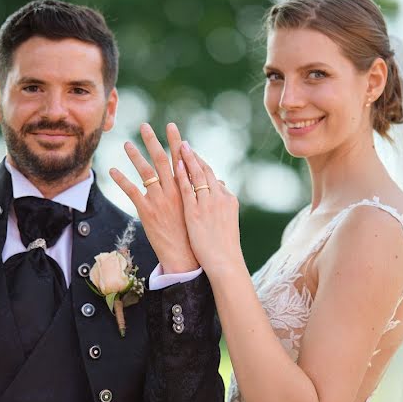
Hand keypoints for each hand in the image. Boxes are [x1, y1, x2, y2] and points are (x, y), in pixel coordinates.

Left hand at [109, 123, 199, 273]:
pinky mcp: (147, 211)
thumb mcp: (206, 211)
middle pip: (163, 160)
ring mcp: (160, 200)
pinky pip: (132, 191)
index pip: (182, 160)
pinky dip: (121, 180)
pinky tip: (113, 169)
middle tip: (145, 126)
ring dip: (135, 156)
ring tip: (126, 143)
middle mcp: (174, 190)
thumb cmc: (198, 235)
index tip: (172, 129)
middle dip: (154, 141)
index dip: (177, 143)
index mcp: (188, 189)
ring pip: (146, 172)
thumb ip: (209, 193)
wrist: (187, 256)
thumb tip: (220, 181)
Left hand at [175, 142, 245, 275]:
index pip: (210, 175)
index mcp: (227, 199)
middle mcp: (218, 197)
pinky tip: (175, 164)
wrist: (225, 262)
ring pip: (194, 175)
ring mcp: (206, 204)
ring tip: (176, 145)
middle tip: (180, 139)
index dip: (199, 162)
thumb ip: (222, 202)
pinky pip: (186, 188)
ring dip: (184, 158)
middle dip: (191, 154)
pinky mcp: (194, 212)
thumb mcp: (227, 220)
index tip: (190, 152)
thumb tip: (219, 186)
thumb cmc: (225, 245)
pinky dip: (181, 175)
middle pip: (202, 170)